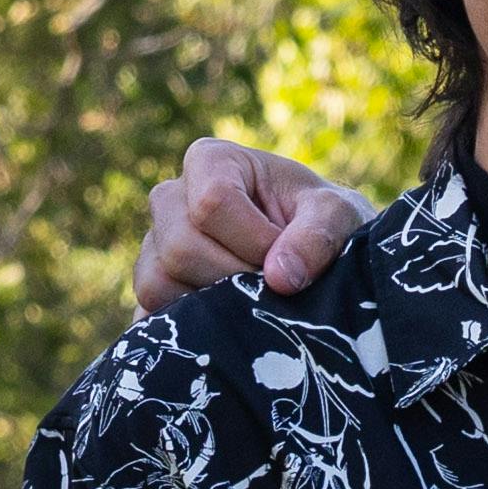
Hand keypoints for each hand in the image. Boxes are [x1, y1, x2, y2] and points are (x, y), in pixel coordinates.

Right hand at [130, 137, 371, 319]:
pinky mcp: (150, 288)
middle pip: (180, 247)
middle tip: (272, 286)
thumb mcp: (339, 216)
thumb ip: (319, 236)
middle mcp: (172, 199)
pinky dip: (189, 327)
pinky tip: (226, 322)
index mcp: (211, 161)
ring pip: (157, 283)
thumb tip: (280, 278)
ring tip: (250, 299)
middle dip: (235, 277)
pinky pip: (148, 314)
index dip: (254, 241)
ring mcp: (154, 245)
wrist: (318, 258)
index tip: (286, 255)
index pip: (212, 204)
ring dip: (212, 305)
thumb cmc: (324, 224)